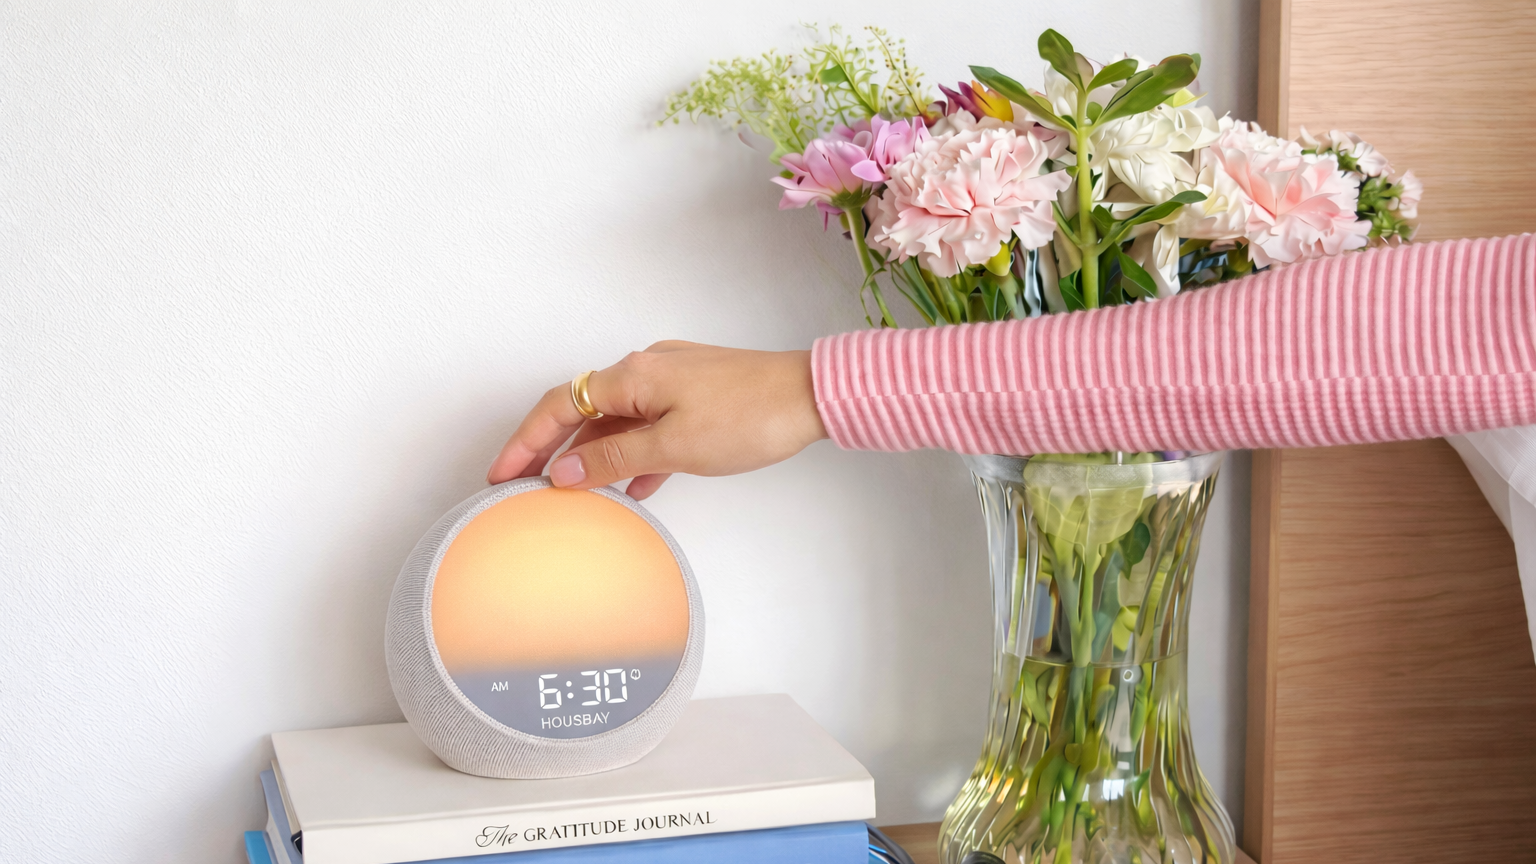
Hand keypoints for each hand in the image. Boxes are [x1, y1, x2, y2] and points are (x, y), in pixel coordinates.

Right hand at [487, 341, 826, 498]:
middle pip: (582, 409)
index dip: (525, 441)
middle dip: (551, 448)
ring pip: (617, 419)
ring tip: (574, 493)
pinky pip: (650, 423)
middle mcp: (647, 369)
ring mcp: (673, 380)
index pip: (559, 405)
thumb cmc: (750, 416)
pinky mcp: (697, 394)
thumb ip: (615, 458)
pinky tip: (636, 485)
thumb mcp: (674, 447)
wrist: (812, 396)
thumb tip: (564, 472)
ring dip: (593, 454)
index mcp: (633, 375)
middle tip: (523, 485)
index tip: (501, 474)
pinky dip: (634, 452)